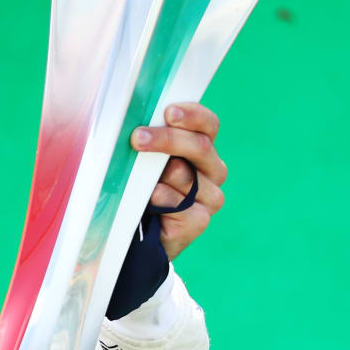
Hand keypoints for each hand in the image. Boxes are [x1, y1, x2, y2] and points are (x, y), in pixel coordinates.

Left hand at [129, 102, 225, 260]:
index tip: (168, 111)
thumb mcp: (143, 161)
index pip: (207, 124)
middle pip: (199, 146)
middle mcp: (212, 171)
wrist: (138, 237)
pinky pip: (179, 205)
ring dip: (157, 175)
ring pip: (184, 175)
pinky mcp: (200, 221)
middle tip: (137, 138)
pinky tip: (148, 202)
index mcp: (202, 149)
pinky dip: (160, 200)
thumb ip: (148, 141)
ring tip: (140, 181)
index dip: (192, 115)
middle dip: (167, 139)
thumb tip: (136, 125)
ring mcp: (210, 197)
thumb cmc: (139, 190)